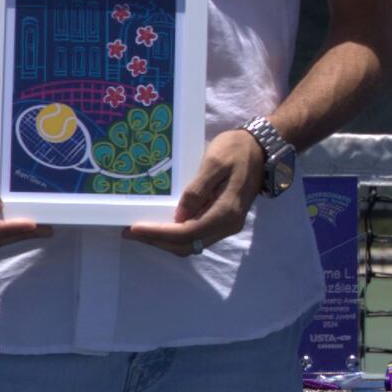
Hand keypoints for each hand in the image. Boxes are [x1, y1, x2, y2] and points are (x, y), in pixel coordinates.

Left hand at [128, 127, 268, 254]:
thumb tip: (179, 216)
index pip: (186, 232)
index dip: (158, 233)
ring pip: (193, 243)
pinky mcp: (224, 220)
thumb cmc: (237, 149)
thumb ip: (197, 190)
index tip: (134, 228)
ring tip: (141, 230)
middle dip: (157, 241)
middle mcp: (228, 224)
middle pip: (188, 245)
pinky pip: (198, 235)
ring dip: (166, 240)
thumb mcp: (214, 162)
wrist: (261, 147)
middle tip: (130, 231)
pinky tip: (162, 224)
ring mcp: (228, 224)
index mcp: (226, 211)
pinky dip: (177, 235)